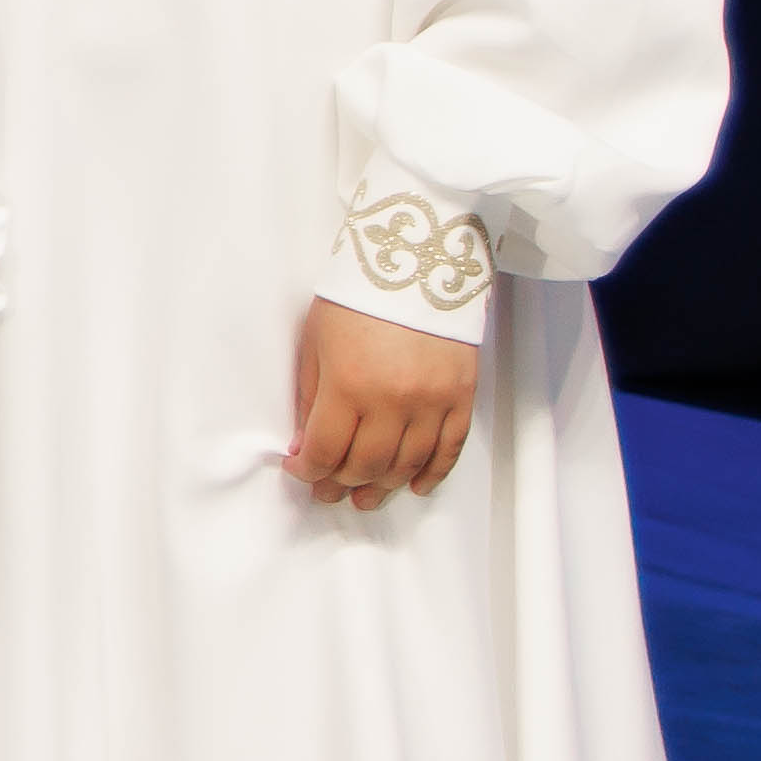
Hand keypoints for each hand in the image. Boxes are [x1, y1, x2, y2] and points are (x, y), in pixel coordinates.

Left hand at [287, 299, 479, 503]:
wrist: (418, 261)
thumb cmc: (358, 296)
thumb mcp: (315, 341)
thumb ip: (310, 397)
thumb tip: (304, 443)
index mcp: (349, 385)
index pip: (325, 450)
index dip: (307, 469)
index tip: (298, 470)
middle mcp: (394, 400)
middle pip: (366, 465)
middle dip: (340, 485)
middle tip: (327, 494)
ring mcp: (433, 401)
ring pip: (407, 465)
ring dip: (382, 488)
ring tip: (364, 499)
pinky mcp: (462, 396)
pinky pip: (449, 450)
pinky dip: (431, 474)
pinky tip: (414, 486)